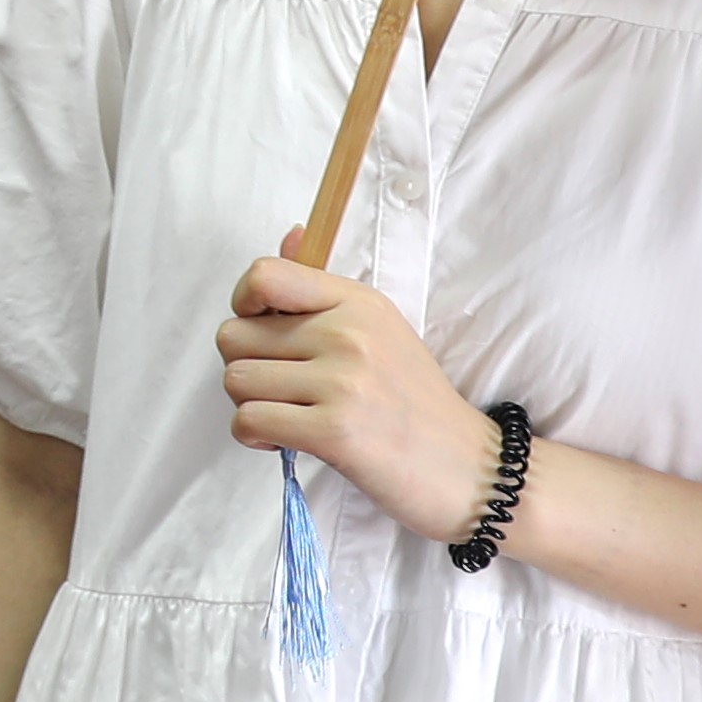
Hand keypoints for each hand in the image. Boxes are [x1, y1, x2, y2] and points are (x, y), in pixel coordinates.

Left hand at [218, 252, 474, 523]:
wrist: (467, 467)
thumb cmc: (414, 402)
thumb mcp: (380, 330)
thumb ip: (323, 290)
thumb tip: (289, 234)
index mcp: (357, 302)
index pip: (265, 276)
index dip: (243, 305)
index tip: (262, 333)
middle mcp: (348, 333)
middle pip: (233, 335)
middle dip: (245, 365)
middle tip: (280, 389)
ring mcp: (341, 381)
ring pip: (235, 380)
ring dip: (250, 405)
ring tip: (287, 416)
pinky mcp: (333, 431)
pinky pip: (248, 421)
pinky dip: (255, 437)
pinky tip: (286, 441)